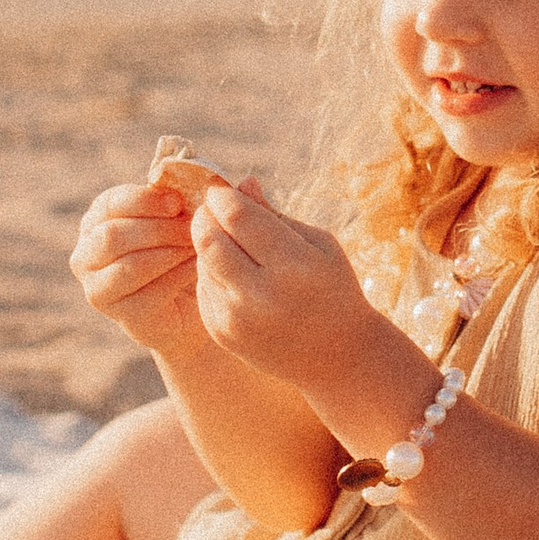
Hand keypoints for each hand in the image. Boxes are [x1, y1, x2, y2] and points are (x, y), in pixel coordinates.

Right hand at [69, 147, 221, 352]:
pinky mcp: (119, 315)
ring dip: (168, 253)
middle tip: (194, 228)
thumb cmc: (185, 249)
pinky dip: (175, 278)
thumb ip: (196, 195)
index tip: (178, 202)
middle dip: (158, 229)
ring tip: (197, 248)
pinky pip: (147, 293)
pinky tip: (196, 270)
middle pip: (114, 235)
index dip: (144, 200)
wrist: (192, 303)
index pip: (110, 203)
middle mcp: (86, 253)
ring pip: (129, 265)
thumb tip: (229, 174)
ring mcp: (97, 287)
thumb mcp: (188, 216)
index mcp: (98, 219)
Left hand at [189, 179, 385, 398]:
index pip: (239, 217)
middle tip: (211, 207)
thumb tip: (241, 182)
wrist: (337, 357)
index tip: (219, 187)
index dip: (222, 195)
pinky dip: (210, 271)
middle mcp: (262, 295)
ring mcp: (237, 319)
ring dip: (207, 243)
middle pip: (209, 239)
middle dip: (205, 216)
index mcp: (294, 266)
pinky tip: (233, 271)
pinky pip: (202, 287)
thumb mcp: (318, 244)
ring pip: (201, 262)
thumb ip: (275, 214)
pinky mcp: (221, 334)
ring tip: (227, 239)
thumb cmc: (333, 288)